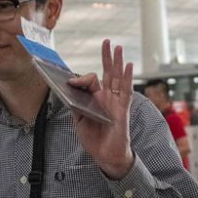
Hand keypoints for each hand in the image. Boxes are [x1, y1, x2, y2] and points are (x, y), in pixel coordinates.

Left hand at [67, 39, 133, 178]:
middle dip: (106, 57)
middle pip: (107, 73)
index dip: (80, 79)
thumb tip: (69, 90)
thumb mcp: (79, 121)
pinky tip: (128, 66)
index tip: (69, 81)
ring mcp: (115, 102)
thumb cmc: (94, 139)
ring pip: (117, 78)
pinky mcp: (122, 109)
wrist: (105, 156)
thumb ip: (75, 105)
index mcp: (96, 99)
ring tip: (118, 47)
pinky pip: (125, 91)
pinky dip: (127, 78)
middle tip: (106, 41)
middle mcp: (107, 98)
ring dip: (117, 62)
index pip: (91, 81)